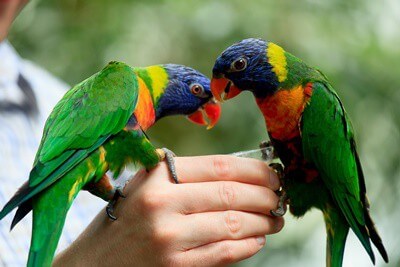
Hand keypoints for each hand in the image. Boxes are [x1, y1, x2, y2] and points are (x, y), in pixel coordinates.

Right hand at [53, 155, 282, 265]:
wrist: (93, 263)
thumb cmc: (125, 218)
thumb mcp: (146, 184)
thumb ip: (185, 175)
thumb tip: (239, 172)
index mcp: (158, 175)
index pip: (220, 166)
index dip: (255, 170)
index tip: (272, 174)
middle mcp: (163, 203)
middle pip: (232, 194)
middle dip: (266, 196)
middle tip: (278, 198)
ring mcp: (169, 237)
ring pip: (233, 224)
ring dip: (263, 222)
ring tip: (274, 220)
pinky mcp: (174, 266)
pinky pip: (224, 253)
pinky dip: (248, 246)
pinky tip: (257, 239)